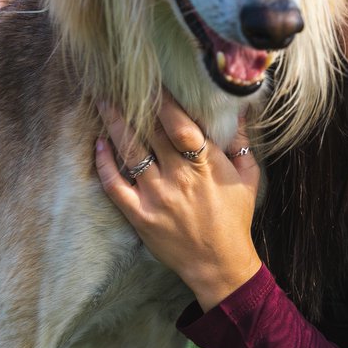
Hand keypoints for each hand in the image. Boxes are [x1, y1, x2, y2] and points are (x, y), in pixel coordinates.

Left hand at [94, 95, 261, 310]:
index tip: (152, 82)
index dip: (164, 102)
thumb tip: (239, 108)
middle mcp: (180, 177)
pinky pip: (115, 185)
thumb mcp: (248, 177)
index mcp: (207, 165)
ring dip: (115, 124)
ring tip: (103, 102)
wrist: (220, 265)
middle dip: (135, 104)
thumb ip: (241, 141)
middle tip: (119, 82)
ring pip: (131, 152)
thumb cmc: (235, 218)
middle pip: (152, 132)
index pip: (181, 125)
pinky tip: (99, 144)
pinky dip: (104, 163)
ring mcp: (157, 196)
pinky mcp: (140, 216)